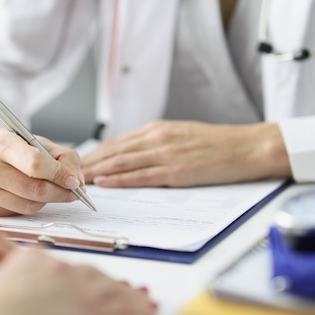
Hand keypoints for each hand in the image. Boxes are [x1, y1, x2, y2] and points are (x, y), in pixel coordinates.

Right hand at [0, 118, 85, 215]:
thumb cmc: (2, 146)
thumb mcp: (30, 139)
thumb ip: (60, 155)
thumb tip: (78, 180)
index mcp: (0, 144)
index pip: (36, 164)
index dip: (60, 174)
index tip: (76, 181)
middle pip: (35, 190)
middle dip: (61, 192)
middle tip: (73, 191)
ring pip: (29, 206)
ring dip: (47, 200)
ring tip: (48, 189)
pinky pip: (16, 213)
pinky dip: (29, 205)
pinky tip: (25, 194)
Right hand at [0, 247, 156, 314]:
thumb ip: (0, 281)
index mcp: (36, 260)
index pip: (65, 264)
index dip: (80, 276)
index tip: (86, 280)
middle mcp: (62, 269)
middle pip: (93, 273)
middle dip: (105, 283)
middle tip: (118, 288)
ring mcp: (81, 289)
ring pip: (113, 289)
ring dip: (127, 294)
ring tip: (139, 299)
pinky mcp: (94, 314)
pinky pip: (125, 310)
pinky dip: (138, 309)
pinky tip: (146, 310)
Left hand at [82, 120, 290, 186]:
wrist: (246, 147)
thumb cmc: (217, 144)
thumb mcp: (181, 135)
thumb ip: (156, 143)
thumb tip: (133, 154)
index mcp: (158, 129)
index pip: (117, 142)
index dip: (96, 153)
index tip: (79, 161)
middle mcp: (157, 138)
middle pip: (114, 151)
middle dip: (89, 163)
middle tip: (68, 172)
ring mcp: (166, 154)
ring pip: (122, 163)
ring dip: (98, 172)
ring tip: (79, 180)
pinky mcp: (177, 171)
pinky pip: (141, 176)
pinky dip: (120, 181)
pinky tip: (105, 184)